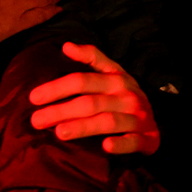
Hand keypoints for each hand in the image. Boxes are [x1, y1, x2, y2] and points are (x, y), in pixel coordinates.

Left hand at [29, 42, 159, 154]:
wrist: (158, 120)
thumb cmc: (125, 95)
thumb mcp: (113, 72)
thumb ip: (91, 57)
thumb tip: (65, 45)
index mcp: (115, 78)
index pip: (82, 80)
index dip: (57, 87)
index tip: (34, 97)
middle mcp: (126, 95)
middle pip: (89, 102)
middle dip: (61, 110)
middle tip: (36, 120)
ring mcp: (137, 117)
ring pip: (107, 121)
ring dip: (83, 126)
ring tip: (59, 132)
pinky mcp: (146, 138)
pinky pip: (133, 140)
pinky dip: (120, 143)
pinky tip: (105, 146)